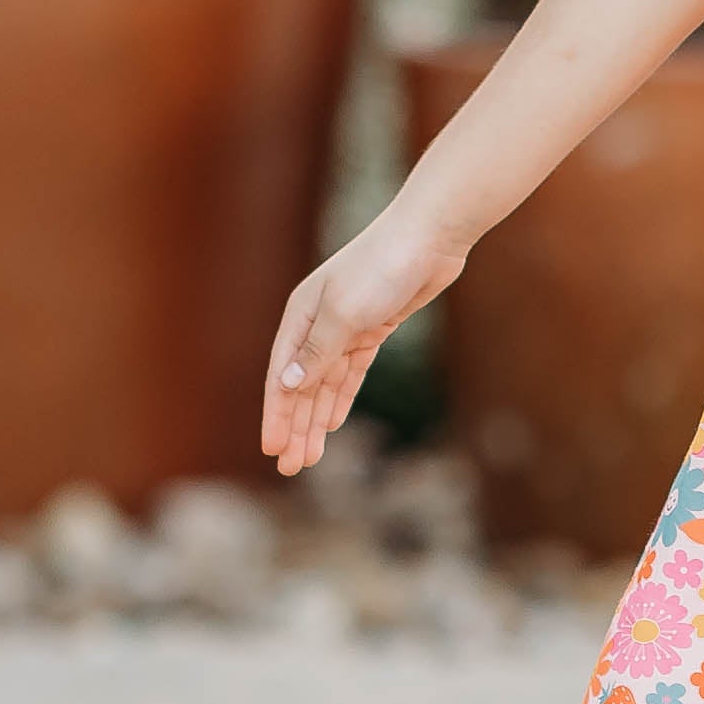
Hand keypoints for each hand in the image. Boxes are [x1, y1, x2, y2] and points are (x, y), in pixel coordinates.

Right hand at [260, 208, 467, 476]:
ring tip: (311, 456)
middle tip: (291, 467)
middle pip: (302, 385)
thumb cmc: (382, 266)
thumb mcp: (345, 313)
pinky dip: (341, 397)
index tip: (273, 449)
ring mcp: (346, 326)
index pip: (281, 376)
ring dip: (317, 419)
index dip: (276, 415)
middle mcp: (318, 322)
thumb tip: (287, 386)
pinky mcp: (373, 328)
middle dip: (296, 426)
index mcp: (301, 315)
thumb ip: (316, 352)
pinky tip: (334, 421)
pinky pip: (351, 372)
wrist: (429, 236)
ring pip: (326, 383)